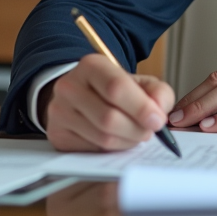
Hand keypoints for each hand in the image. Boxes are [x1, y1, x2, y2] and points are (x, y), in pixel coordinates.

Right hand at [40, 54, 174, 151]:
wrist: (82, 95)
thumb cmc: (115, 89)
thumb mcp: (140, 82)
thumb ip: (158, 93)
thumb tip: (159, 113)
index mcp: (91, 65)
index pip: (116, 87)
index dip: (141, 107)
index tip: (158, 120)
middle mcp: (69, 86)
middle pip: (108, 117)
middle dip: (137, 129)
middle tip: (150, 131)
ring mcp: (59, 112)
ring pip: (102, 137)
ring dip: (127, 141)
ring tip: (136, 135)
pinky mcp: (57, 134)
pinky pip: (92, 150)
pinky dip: (112, 149)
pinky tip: (118, 139)